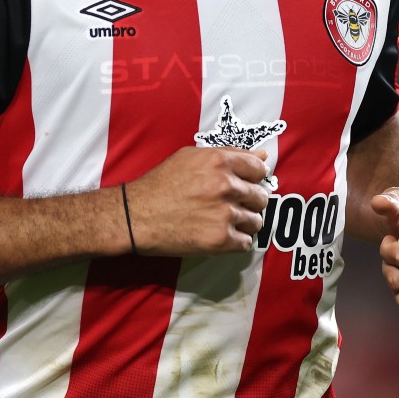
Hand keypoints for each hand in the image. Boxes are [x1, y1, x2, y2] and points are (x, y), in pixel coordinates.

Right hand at [125, 147, 269, 255]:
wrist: (136, 215)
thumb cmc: (160, 184)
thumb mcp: (191, 157)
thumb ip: (229, 154)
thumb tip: (263, 156)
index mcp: (219, 161)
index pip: (259, 169)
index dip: (254, 178)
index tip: (246, 185)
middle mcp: (225, 185)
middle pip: (261, 197)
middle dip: (249, 202)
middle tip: (230, 205)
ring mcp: (224, 213)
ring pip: (256, 221)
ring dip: (244, 223)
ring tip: (223, 221)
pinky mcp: (219, 240)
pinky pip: (245, 243)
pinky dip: (235, 241)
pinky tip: (219, 235)